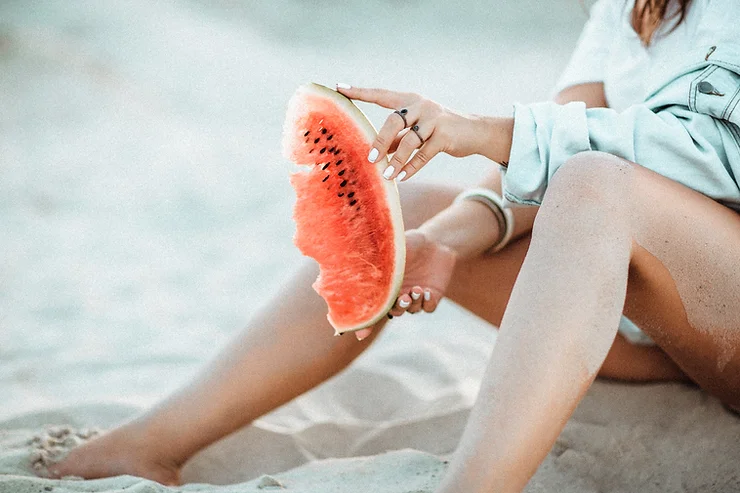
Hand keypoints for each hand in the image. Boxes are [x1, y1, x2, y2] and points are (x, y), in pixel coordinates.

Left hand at [336, 84, 486, 180]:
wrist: (474, 132)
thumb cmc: (439, 130)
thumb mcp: (416, 130)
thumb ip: (397, 137)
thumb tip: (376, 151)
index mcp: (410, 100)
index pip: (380, 95)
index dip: (360, 92)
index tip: (339, 88)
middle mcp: (421, 106)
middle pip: (394, 120)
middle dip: (380, 140)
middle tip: (370, 158)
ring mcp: (435, 119)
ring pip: (410, 140)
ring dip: (396, 160)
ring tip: (386, 175)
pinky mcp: (445, 136)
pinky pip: (424, 154)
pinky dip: (411, 167)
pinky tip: (401, 177)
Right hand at [355, 230, 457, 339]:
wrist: (437, 240)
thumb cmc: (410, 242)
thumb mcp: (393, 248)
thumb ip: (379, 259)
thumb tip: (358, 263)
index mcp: (385, 284)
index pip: (373, 306)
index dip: (366, 322)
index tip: (360, 333)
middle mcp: (398, 293)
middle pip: (392, 311)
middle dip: (396, 309)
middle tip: (402, 299)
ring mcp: (415, 296)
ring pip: (411, 310)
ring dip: (413, 304)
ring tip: (416, 290)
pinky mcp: (432, 296)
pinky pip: (428, 308)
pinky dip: (427, 303)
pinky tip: (427, 291)